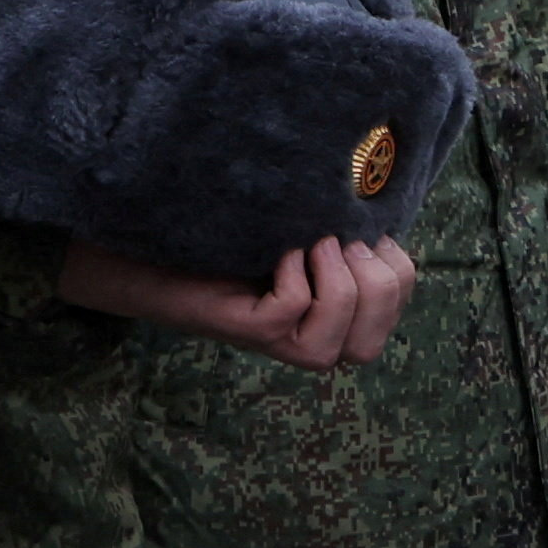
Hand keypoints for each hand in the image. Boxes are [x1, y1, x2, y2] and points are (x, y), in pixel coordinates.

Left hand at [61, 233, 418, 370]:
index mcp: (333, 315)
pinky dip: (294, 279)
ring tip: (314, 245)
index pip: (394, 315)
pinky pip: (289, 314)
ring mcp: (274, 340)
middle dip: (375, 285)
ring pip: (335, 348)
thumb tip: (379, 198)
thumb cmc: (225, 231)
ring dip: (338, 287)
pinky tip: (279, 255)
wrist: (151, 245)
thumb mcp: (298, 224)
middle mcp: (306, 339)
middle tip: (338, 241)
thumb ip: (338, 224)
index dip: (397, 270)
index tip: (365, 230)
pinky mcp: (241, 329)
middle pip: (370, 346)